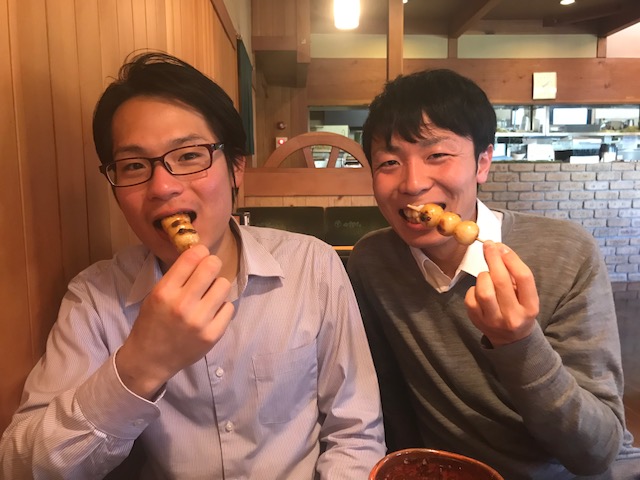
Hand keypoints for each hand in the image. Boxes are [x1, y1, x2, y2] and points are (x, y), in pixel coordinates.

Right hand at [116, 245, 233, 397]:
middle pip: (212, 266)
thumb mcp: (155, 295)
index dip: (200, 251)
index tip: (201, 254)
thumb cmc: (152, 323)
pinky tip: (211, 312)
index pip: (191, 257)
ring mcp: (200, 321)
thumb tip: (200, 254)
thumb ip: (176, 277)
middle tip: (209, 271)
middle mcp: (182, 305)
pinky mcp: (213, 335)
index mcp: (164, 292)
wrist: (150, 360)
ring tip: (209, 294)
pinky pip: (229, 307)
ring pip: (224, 285)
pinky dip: (222, 307)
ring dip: (217, 286)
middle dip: (212, 264)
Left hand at [464, 241, 538, 346]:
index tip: (502, 246)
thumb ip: (516, 276)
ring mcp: (494, 321)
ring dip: (484, 276)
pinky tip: (480, 290)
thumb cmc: (519, 309)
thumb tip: (498, 250)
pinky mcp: (477, 321)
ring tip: (488, 277)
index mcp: (531, 307)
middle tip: (489, 245)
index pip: (524, 278)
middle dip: (493, 259)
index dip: (511, 258)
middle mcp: (513, 316)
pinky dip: (474, 288)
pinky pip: (471, 297)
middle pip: (501, 281)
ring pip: (484, 290)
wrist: (511, 340)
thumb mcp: (526, 296)